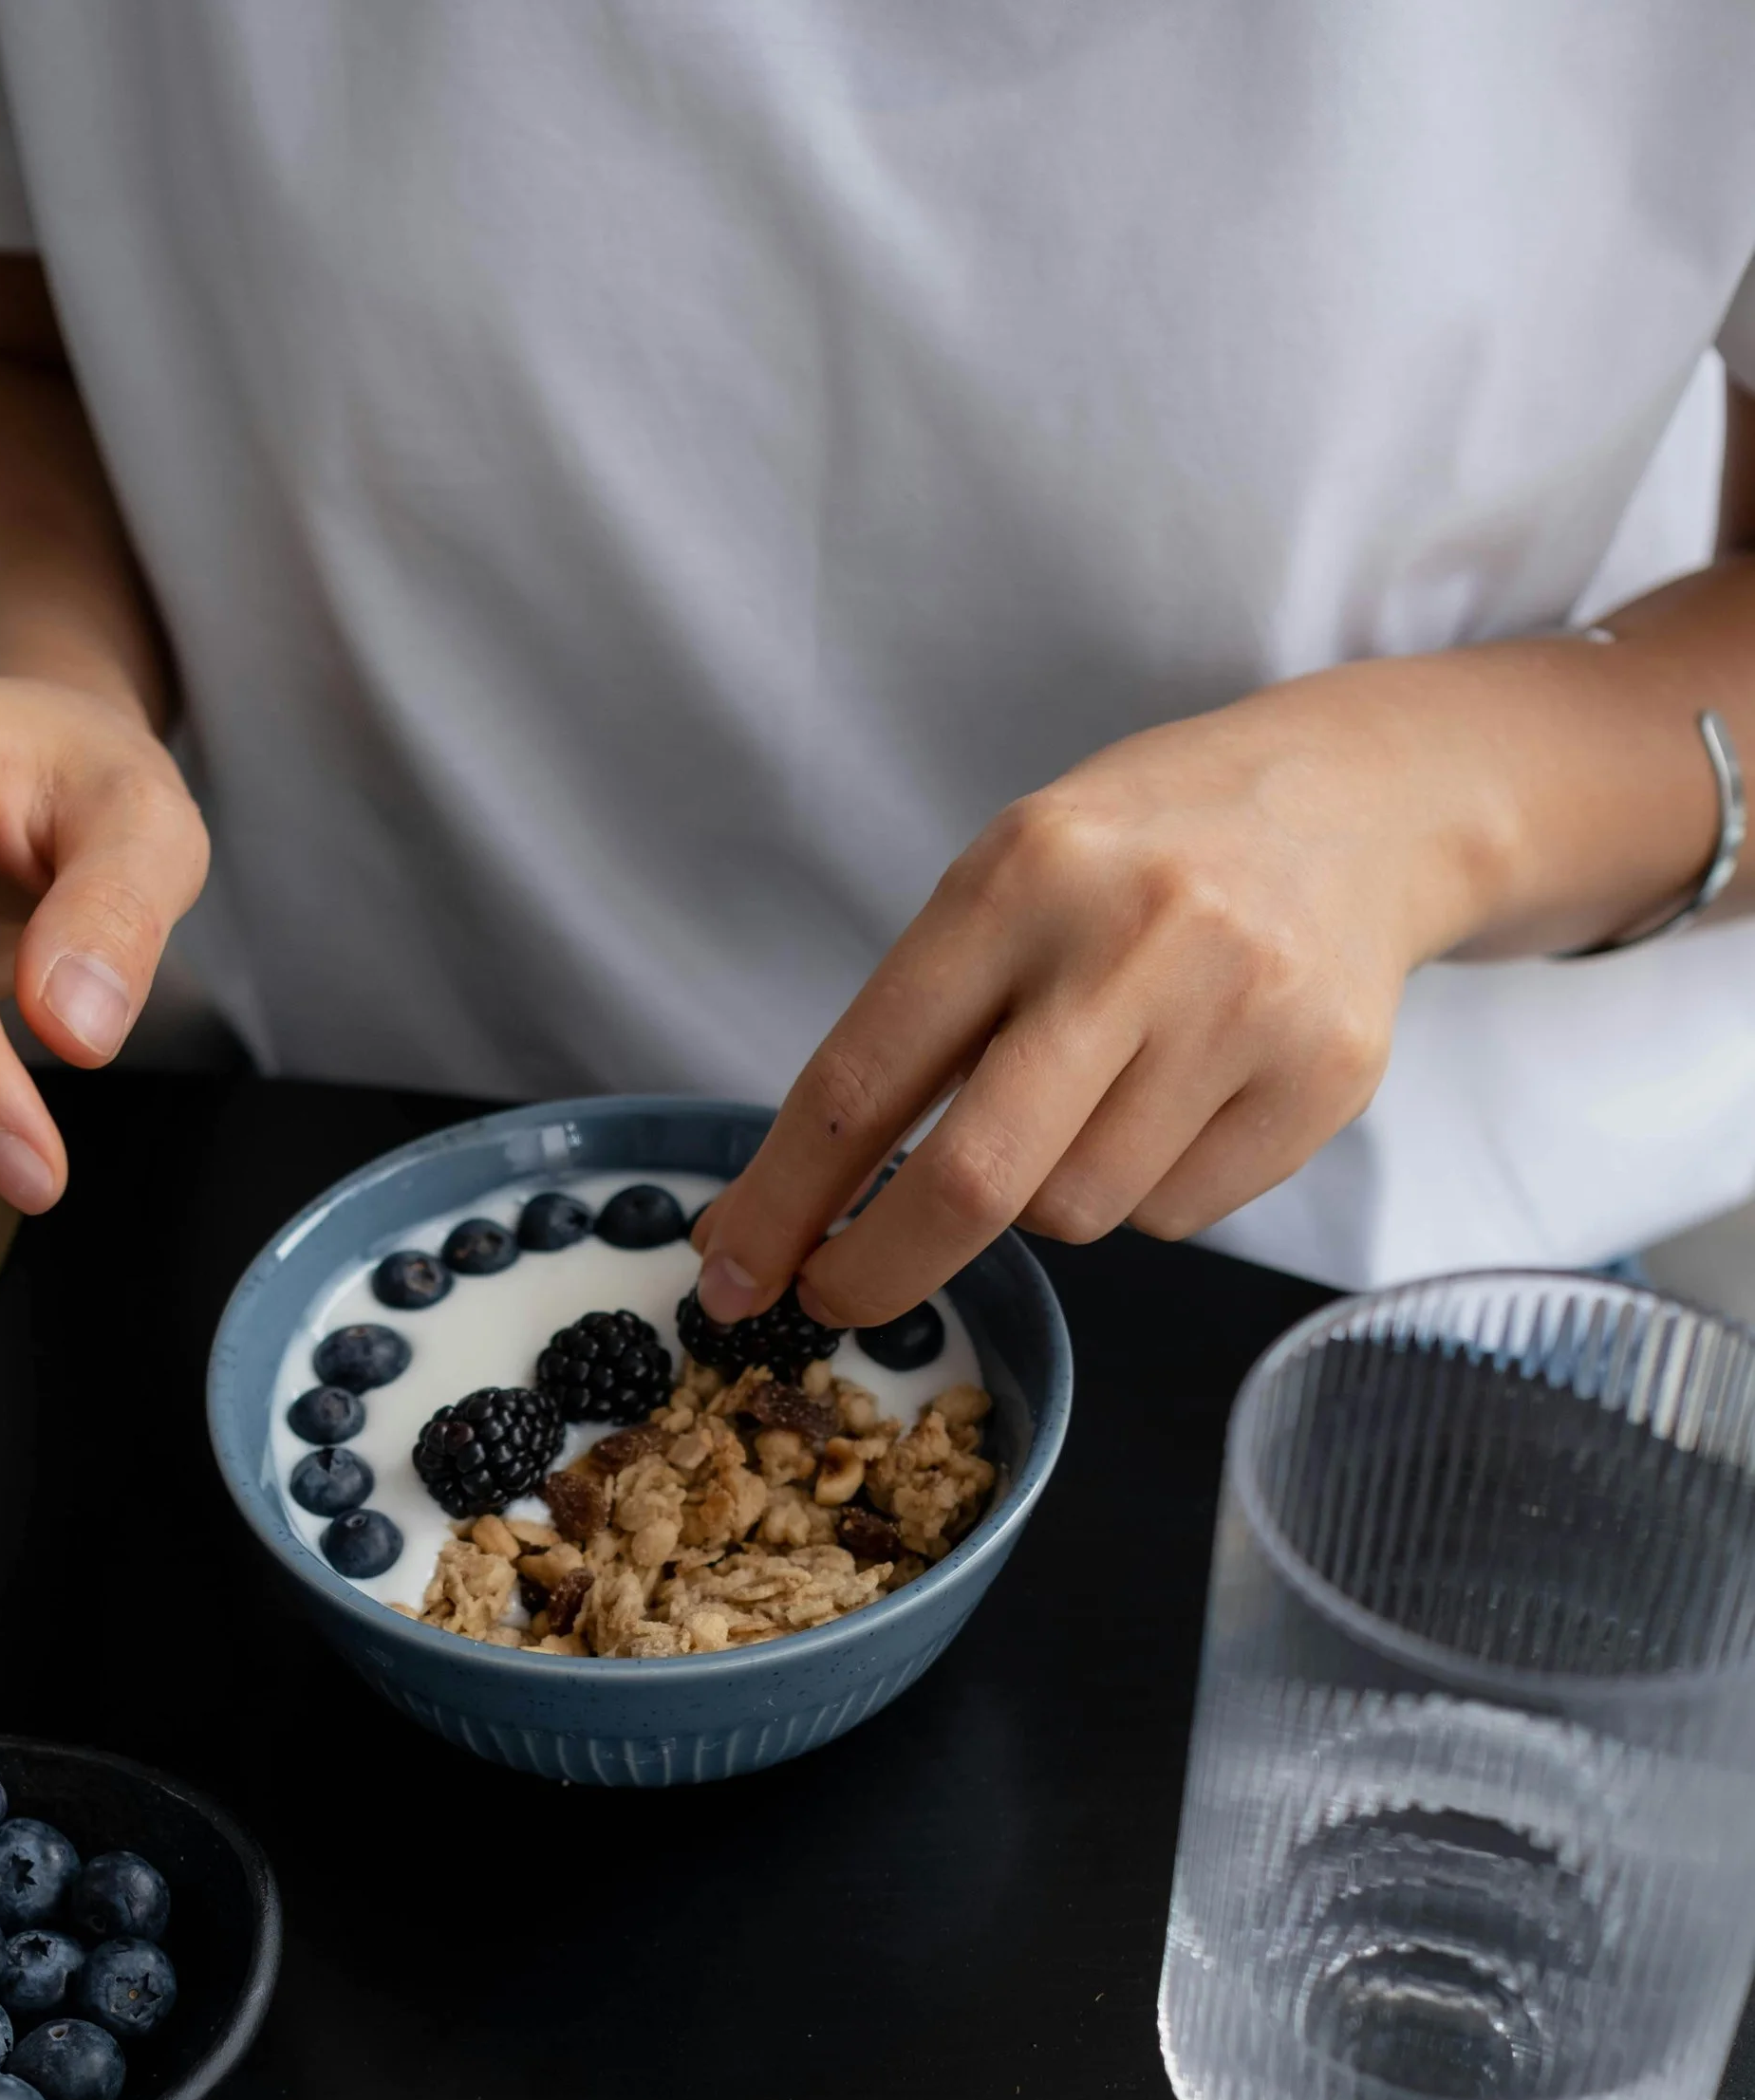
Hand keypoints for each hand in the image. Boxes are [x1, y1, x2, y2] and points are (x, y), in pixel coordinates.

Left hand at [693, 669, 1493, 1330]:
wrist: (1369, 802)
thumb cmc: (1147, 855)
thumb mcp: (1016, 876)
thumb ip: (922, 1021)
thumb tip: (797, 1204)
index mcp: (1021, 876)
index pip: (864, 1076)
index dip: (784, 1199)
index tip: (731, 1271)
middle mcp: (1134, 940)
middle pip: (972, 1181)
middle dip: (879, 1267)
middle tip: (834, 1297)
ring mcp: (1241, 1014)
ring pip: (1078, 1213)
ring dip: (1045, 1196)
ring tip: (1092, 1095)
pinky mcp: (1323, 1082)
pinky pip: (1175, 1215)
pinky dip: (1146, 1190)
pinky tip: (1182, 1096)